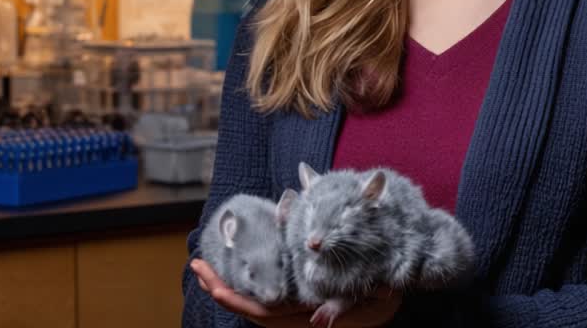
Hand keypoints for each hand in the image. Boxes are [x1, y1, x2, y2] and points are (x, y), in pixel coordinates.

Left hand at [190, 260, 402, 327]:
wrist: (389, 294)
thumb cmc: (381, 295)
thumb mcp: (370, 302)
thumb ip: (343, 310)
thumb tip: (319, 323)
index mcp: (306, 317)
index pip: (263, 313)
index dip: (236, 301)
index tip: (213, 286)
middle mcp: (294, 315)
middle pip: (249, 308)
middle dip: (220, 288)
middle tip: (196, 264)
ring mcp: (293, 306)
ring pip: (254, 301)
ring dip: (229, 284)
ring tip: (207, 265)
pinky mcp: (296, 295)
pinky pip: (264, 293)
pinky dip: (246, 281)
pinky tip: (236, 266)